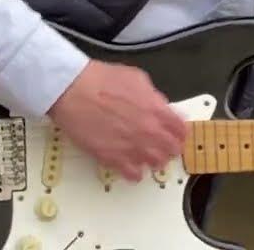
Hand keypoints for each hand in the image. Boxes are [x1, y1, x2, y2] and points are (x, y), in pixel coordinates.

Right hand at [47, 60, 187, 181]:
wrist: (72, 90)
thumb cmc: (99, 80)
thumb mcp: (136, 78)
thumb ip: (153, 95)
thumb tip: (159, 105)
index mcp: (157, 110)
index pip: (181, 130)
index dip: (179, 132)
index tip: (176, 133)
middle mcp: (149, 132)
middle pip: (172, 150)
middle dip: (169, 146)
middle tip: (161, 144)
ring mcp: (132, 148)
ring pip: (156, 164)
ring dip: (153, 159)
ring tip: (145, 154)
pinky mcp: (113, 159)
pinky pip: (134, 175)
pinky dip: (135, 172)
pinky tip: (130, 165)